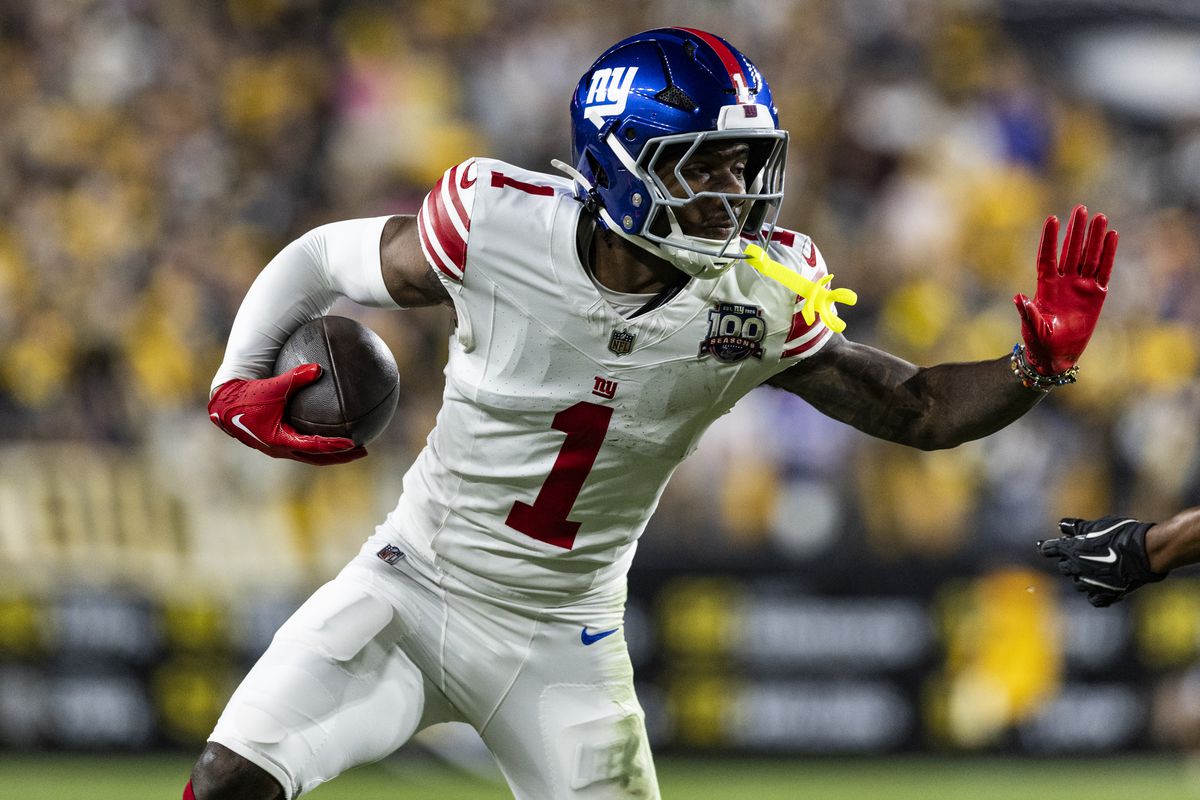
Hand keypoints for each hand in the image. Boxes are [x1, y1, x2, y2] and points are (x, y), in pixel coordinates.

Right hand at [208, 364, 366, 464]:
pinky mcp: (275, 439)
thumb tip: (318, 368)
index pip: (313, 447)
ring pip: (309, 454)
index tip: (354, 443)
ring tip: (353, 445)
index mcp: (280, 441)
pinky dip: (317, 441)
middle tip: (363, 451)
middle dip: (340, 455)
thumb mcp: (272, 387)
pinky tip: (330, 428)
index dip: (334, 446)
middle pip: (316, 457)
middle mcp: (280, 449)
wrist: (222, 403)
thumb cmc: (246, 395)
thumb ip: (295, 378)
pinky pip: (301, 443)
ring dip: (330, 451)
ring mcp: (277, 447)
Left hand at [1013, 205, 1117, 374]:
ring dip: (1093, 237)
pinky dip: (1108, 254)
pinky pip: (1104, 271)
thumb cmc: (1039, 343)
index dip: (1050, 239)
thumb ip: (1027, 312)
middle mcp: (1064, 283)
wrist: (1055, 356)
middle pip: (1071, 251)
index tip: (1052, 219)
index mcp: (1045, 287)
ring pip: (1088, 257)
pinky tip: (1112, 236)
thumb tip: (1018, 297)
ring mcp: (1080, 287)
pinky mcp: (1096, 296)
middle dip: (1075, 230)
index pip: (1047, 257)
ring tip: (1100, 216)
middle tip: (1081, 208)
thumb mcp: (1032, 327)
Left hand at [1038, 516, 1165, 606]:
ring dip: (1081, 577)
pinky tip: (1099, 588)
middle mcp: (1078, 568)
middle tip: (1076, 555)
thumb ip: (1077, 527)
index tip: (1043, 546)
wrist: (1145, 552)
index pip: (1050, 549)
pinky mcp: (1108, 593)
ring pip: (1078, 584)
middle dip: (1067, 561)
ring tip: (1090, 570)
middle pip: (1064, 567)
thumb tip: (1062, 525)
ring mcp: (1092, 583)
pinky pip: (1094, 599)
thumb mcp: (1097, 526)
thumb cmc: (1121, 534)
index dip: (1047, 547)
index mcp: (1072, 550)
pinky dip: (1095, 594)